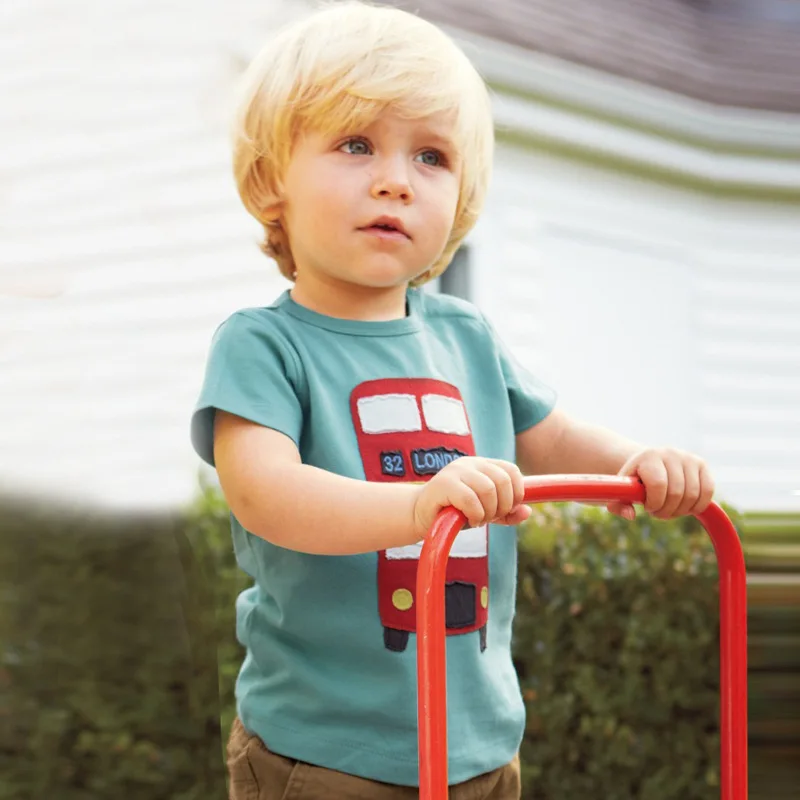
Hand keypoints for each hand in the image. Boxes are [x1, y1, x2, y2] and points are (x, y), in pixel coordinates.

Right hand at [412, 457, 530, 539]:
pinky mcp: (443, 484)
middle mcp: (470, 463)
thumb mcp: (485, 512)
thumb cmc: (453, 512)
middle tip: (490, 517)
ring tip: (478, 519)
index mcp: (481, 465)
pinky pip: (470, 499)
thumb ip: (506, 513)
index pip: (511, 470)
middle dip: (503, 505)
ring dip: (488, 512)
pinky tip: (469, 520)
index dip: (517, 491)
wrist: (420, 516)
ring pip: (488, 490)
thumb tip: (527, 511)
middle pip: (502, 480)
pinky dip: (475, 515)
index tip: (509, 508)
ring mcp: (455, 471)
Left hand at [608, 448, 714, 520]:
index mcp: (649, 457)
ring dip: (681, 511)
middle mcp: (670, 453)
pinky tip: (684, 507)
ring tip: (669, 509)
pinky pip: (708, 491)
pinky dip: (698, 506)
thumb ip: (617, 505)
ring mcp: (688, 458)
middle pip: (676, 492)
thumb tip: (631, 515)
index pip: (658, 484)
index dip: (654, 503)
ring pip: (693, 495)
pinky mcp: (702, 464)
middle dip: (666, 510)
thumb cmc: (633, 481)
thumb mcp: (620, 492)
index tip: (647, 507)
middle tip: (657, 512)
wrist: (649, 463)